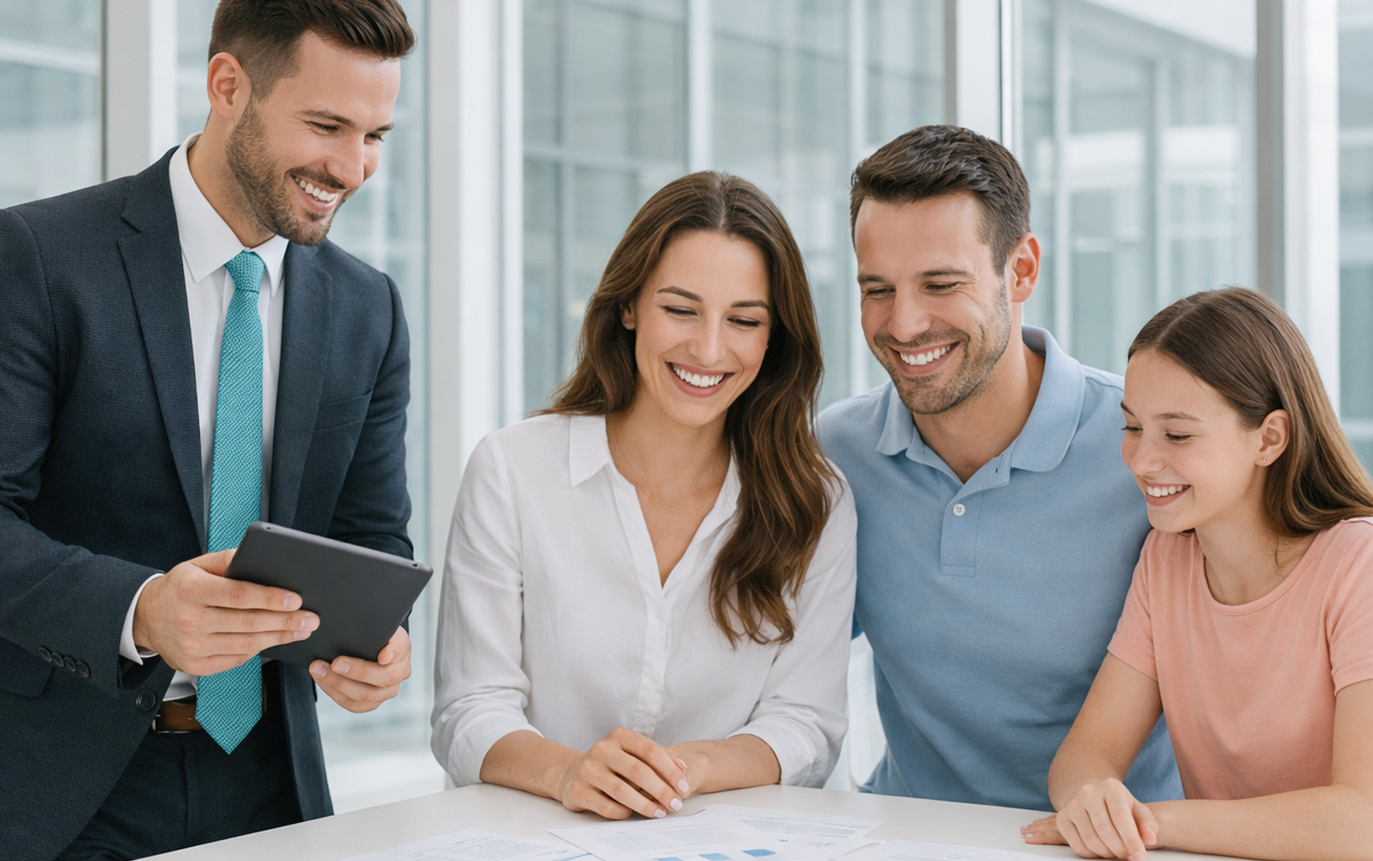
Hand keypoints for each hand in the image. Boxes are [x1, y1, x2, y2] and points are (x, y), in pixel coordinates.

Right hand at [132, 549, 317, 674]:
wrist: (145, 617)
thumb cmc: (179, 588)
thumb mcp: (197, 565)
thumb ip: (227, 559)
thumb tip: (258, 554)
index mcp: (191, 591)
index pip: (239, 595)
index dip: (271, 598)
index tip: (296, 599)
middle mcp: (190, 621)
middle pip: (248, 623)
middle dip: (285, 621)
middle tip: (310, 618)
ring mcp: (192, 647)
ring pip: (246, 645)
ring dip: (279, 638)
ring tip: (301, 630)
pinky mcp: (195, 666)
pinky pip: (236, 659)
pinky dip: (259, 650)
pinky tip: (274, 640)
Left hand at [310, 626, 410, 711]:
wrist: (368, 647)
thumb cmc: (369, 635)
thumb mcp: (373, 624)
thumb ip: (371, 625)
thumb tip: (357, 623)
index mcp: (402, 648)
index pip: (401, 649)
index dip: (393, 653)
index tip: (383, 655)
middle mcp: (400, 672)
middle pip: (385, 677)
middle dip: (357, 671)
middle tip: (334, 663)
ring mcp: (388, 691)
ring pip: (367, 695)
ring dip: (338, 684)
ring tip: (318, 670)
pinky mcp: (373, 702)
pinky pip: (354, 705)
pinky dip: (335, 693)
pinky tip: (322, 680)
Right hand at [554, 727, 690, 819]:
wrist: (571, 773)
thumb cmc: (610, 765)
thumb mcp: (631, 754)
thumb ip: (656, 759)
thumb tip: (682, 769)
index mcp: (619, 736)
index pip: (650, 750)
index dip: (670, 770)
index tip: (683, 787)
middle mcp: (601, 749)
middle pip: (638, 771)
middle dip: (661, 790)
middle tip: (675, 804)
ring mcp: (587, 769)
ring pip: (621, 790)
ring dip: (645, 805)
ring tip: (659, 813)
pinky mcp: (577, 790)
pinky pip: (605, 806)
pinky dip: (623, 812)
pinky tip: (633, 815)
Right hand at [1022, 779, 1158, 859]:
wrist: (1091, 796)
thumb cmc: (1118, 805)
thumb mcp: (1136, 808)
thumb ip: (1147, 823)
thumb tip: (1150, 838)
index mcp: (1110, 786)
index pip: (1121, 817)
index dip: (1132, 840)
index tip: (1140, 856)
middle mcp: (1088, 792)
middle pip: (1105, 831)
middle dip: (1120, 850)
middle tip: (1129, 856)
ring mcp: (1072, 805)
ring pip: (1091, 840)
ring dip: (1107, 854)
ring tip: (1116, 852)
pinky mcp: (1062, 818)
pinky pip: (1078, 846)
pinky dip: (1092, 855)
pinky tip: (1101, 850)